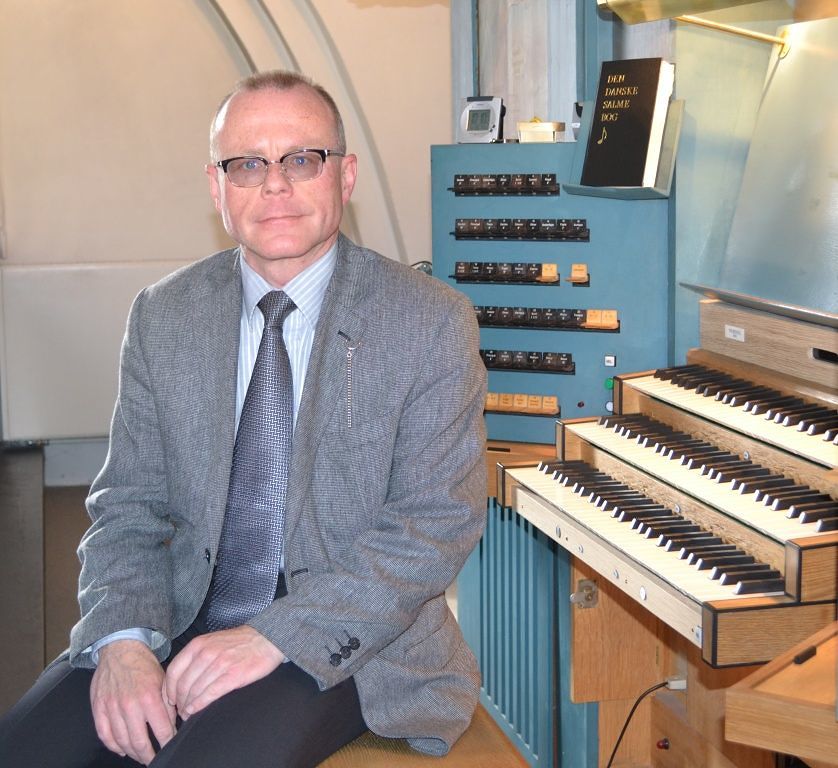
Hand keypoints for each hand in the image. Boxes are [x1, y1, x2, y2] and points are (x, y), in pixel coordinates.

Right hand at [90, 639, 176, 764]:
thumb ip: (168, 703)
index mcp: (149, 697)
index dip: (168, 741)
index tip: (171, 746)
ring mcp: (112, 708)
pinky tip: (122, 749)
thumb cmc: (144, 665)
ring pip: (122, 742)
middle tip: (155, 759)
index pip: (162, 730)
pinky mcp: (98, 708)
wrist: (121, 649)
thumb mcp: (164, 680)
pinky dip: (113, 746)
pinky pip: (104, 735)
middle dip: (150, 755)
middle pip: (140, 742)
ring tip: (141, 755)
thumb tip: (173, 724)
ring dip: (132, 753)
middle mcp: (130, 705)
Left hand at [164, 626, 284, 718]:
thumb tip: (180, 681)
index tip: (170, 700)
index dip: (168, 689)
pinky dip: (200, 705)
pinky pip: (210, 694)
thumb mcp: (212, 641)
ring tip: (188, 714)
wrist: (266, 638)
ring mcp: (220, 664)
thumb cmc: (239, 642)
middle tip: (180, 711)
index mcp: (199, 644)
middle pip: (183, 684)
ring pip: (195, 690)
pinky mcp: (233, 675)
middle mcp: (207, 653)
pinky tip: (196, 711)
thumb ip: (196, 657)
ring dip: (188, 706)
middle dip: (178, 701)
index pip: (174, 671)